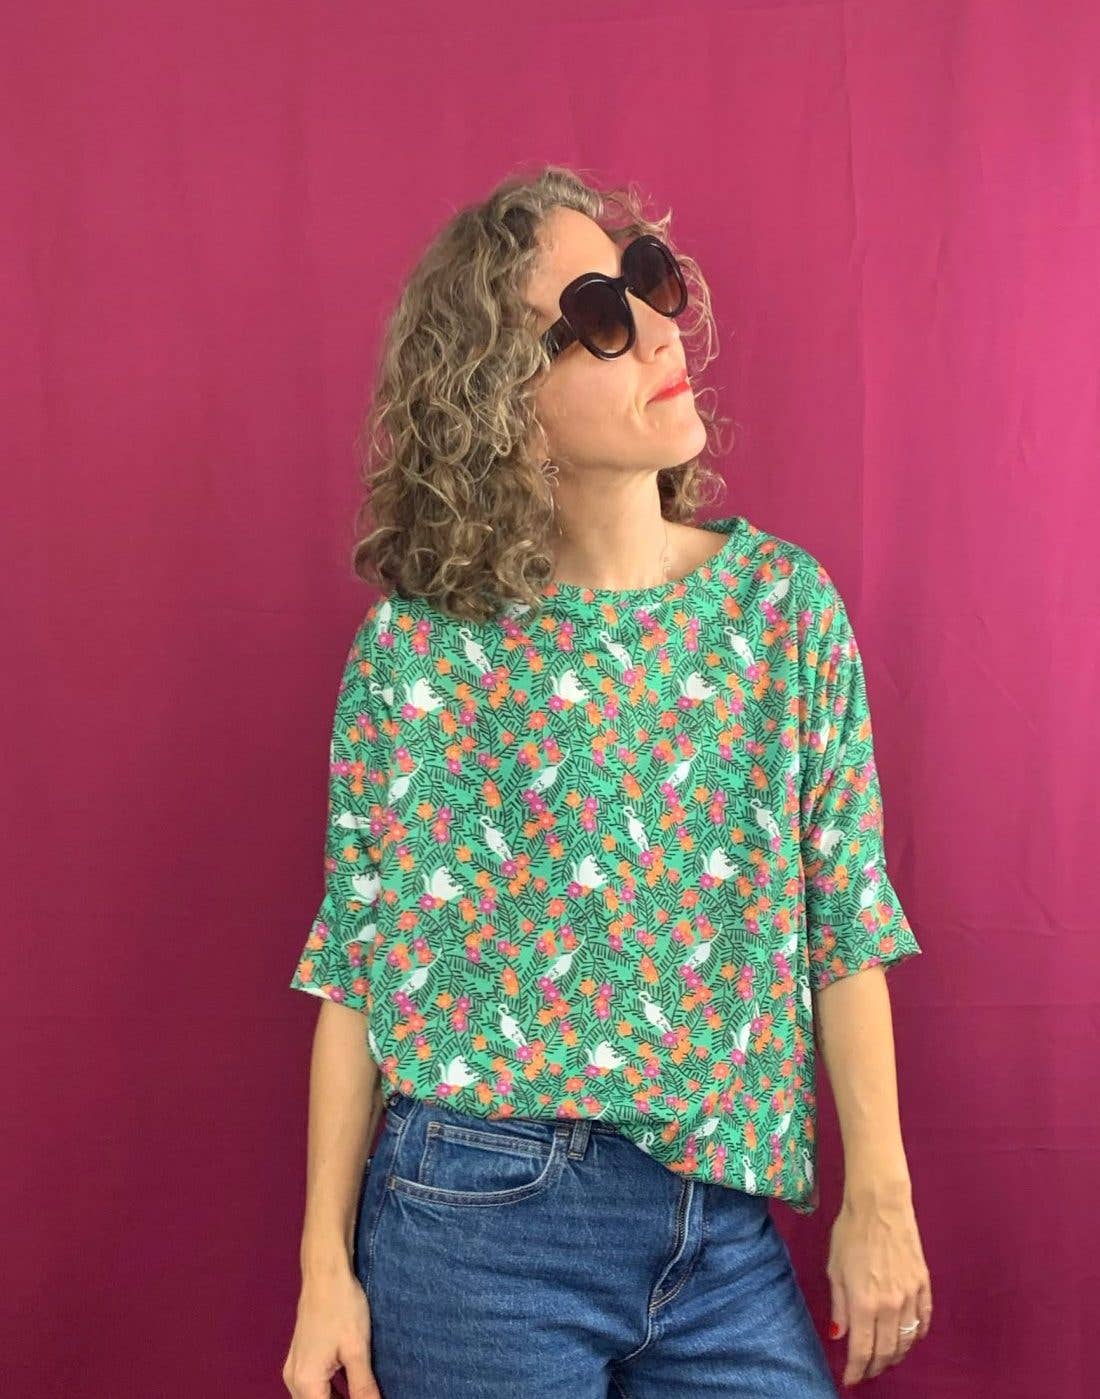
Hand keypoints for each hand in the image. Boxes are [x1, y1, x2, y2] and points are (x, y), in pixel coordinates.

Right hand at [283, 1265, 381, 1397]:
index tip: (367, 1398)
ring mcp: (294, 1368)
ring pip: (315, 1398)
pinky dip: (331, 1392)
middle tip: (367, 1396)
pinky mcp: (300, 1358)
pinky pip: (313, 1386)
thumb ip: (363, 1387)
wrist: (325, 1273)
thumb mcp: (357, 1350)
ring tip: (362, 1394)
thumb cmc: (342, 1307)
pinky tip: (351, 1388)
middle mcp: (294, 1380)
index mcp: (306, 1382)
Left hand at [825, 1184, 931, 1386]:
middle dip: (875, 1367)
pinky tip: (910, 1338)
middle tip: (866, 1371)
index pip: (862, 1350)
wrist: (880, 1204)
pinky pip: (925, 1319)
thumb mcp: (834, 1269)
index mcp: (863, 1303)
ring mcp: (910, 1296)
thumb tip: (839, 1336)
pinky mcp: (924, 1284)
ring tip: (885, 1359)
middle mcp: (889, 1305)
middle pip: (887, 1351)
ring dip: (896, 1355)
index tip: (850, 1380)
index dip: (856, 1370)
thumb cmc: (850, 1232)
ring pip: (907, 1340)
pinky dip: (917, 1335)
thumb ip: (838, 1306)